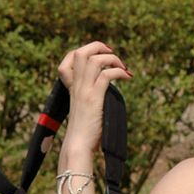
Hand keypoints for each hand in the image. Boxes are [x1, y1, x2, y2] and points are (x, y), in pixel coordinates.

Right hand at [57, 40, 132, 157]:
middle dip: (97, 47)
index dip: (82, 53)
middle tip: (111, 53)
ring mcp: (84, 91)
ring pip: (94, 59)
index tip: (98, 57)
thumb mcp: (84, 113)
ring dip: (112, 58)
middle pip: (79, 53)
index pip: (67, 61)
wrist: (78, 146)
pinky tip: (127, 77)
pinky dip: (119, 72)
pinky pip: (106, 75)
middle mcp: (76, 86)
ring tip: (123, 66)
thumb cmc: (83, 134)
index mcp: (72, 89)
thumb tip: (107, 97)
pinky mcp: (94, 98)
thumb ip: (91, 101)